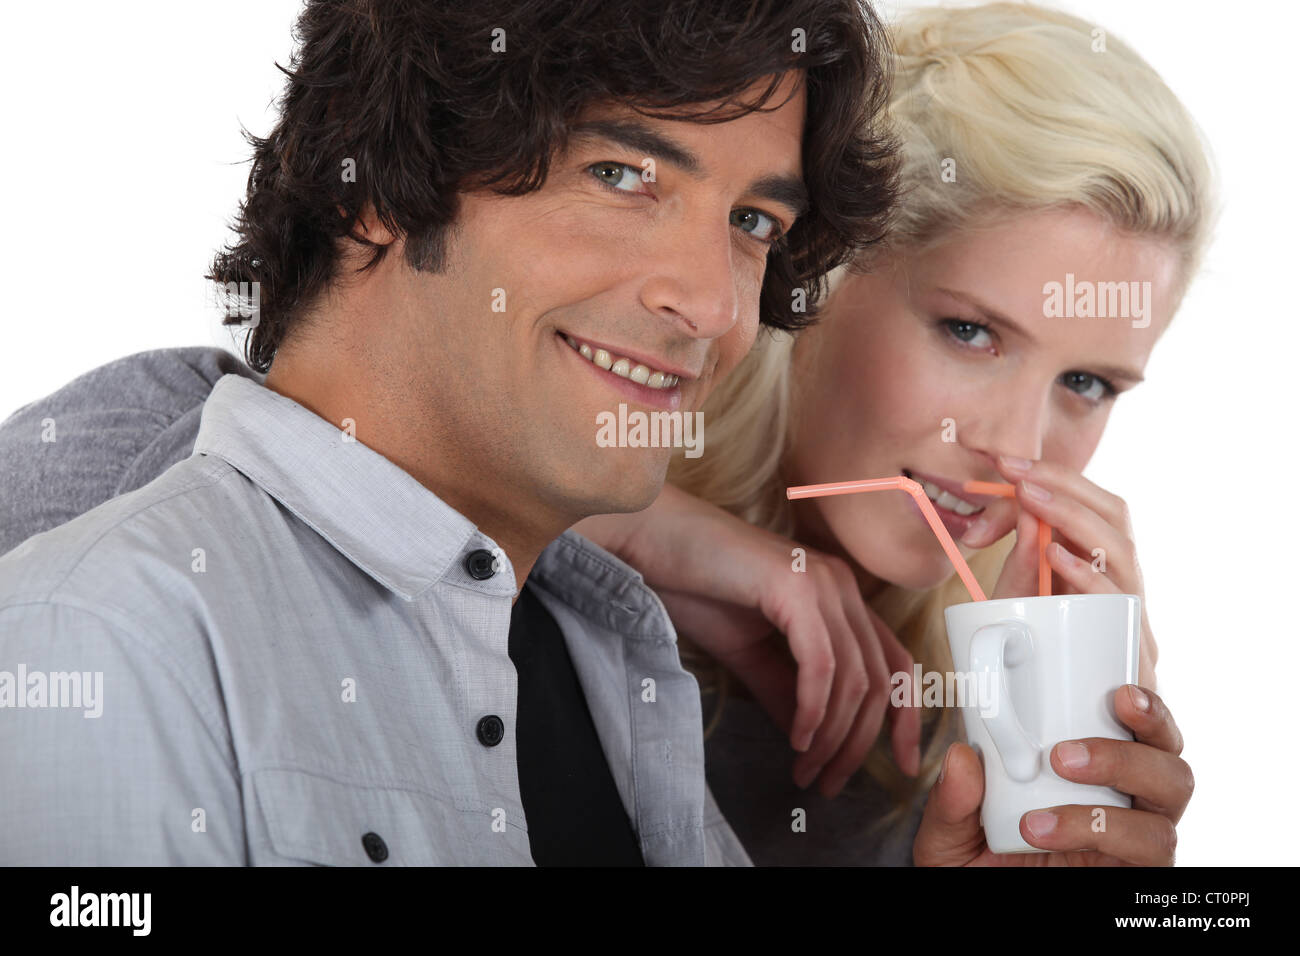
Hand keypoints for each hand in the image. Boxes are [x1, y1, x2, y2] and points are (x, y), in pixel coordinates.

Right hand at [573, 483, 920, 795]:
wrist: (651, 541)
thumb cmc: (693, 584)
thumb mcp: (749, 651)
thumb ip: (784, 689)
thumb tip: (810, 736)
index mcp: (837, 594)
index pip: (895, 661)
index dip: (907, 716)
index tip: (901, 763)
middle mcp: (841, 584)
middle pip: (880, 679)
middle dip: (859, 742)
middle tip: (829, 781)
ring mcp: (822, 581)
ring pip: (855, 678)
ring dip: (833, 735)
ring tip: (806, 767)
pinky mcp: (796, 586)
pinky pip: (822, 664)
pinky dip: (814, 708)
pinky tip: (797, 735)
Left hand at [913, 685, 1189, 865]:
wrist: (981, 911)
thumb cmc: (976, 868)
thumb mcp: (949, 835)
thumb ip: (952, 802)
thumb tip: (961, 757)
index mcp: (1088, 770)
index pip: (1134, 722)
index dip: (1142, 699)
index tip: (1118, 685)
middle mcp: (1124, 798)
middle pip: (1168, 749)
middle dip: (1139, 731)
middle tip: (1063, 749)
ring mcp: (1137, 834)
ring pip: (1174, 788)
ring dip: (1119, 774)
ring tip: (1054, 784)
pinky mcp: (1140, 870)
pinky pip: (1156, 846)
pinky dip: (1108, 830)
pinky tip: (1050, 831)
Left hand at [968, 455, 1157, 689]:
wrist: (1055, 736)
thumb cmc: (1037, 661)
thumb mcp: (1017, 599)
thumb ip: (1021, 557)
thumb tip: (1023, 506)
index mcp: (1102, 565)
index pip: (1094, 504)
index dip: (1056, 477)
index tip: (1004, 461)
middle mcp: (1126, 587)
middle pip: (1117, 517)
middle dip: (1066, 487)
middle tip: (1015, 473)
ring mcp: (1133, 619)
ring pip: (1125, 554)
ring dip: (1076, 520)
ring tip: (1031, 498)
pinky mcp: (1133, 655)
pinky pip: (1120, 608)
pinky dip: (1088, 577)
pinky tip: (1055, 557)